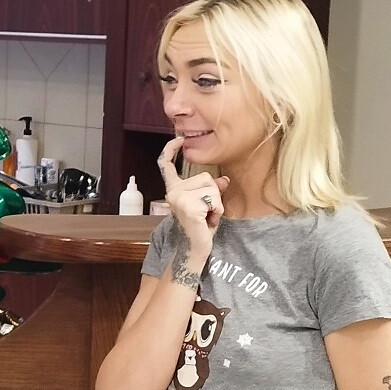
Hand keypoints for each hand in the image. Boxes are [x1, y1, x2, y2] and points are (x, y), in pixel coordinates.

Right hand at [158, 137, 228, 258]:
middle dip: (214, 194)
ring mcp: (178, 198)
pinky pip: (214, 199)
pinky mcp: (188, 206)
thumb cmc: (201, 227)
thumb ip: (212, 190)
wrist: (195, 249)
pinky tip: (208, 221)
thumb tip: (224, 180)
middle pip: (205, 177)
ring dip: (216, 204)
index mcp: (174, 189)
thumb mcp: (208, 204)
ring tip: (207, 217)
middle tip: (206, 213)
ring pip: (211, 187)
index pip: (166, 165)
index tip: (179, 140)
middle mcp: (172, 191)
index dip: (171, 150)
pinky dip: (217, 211)